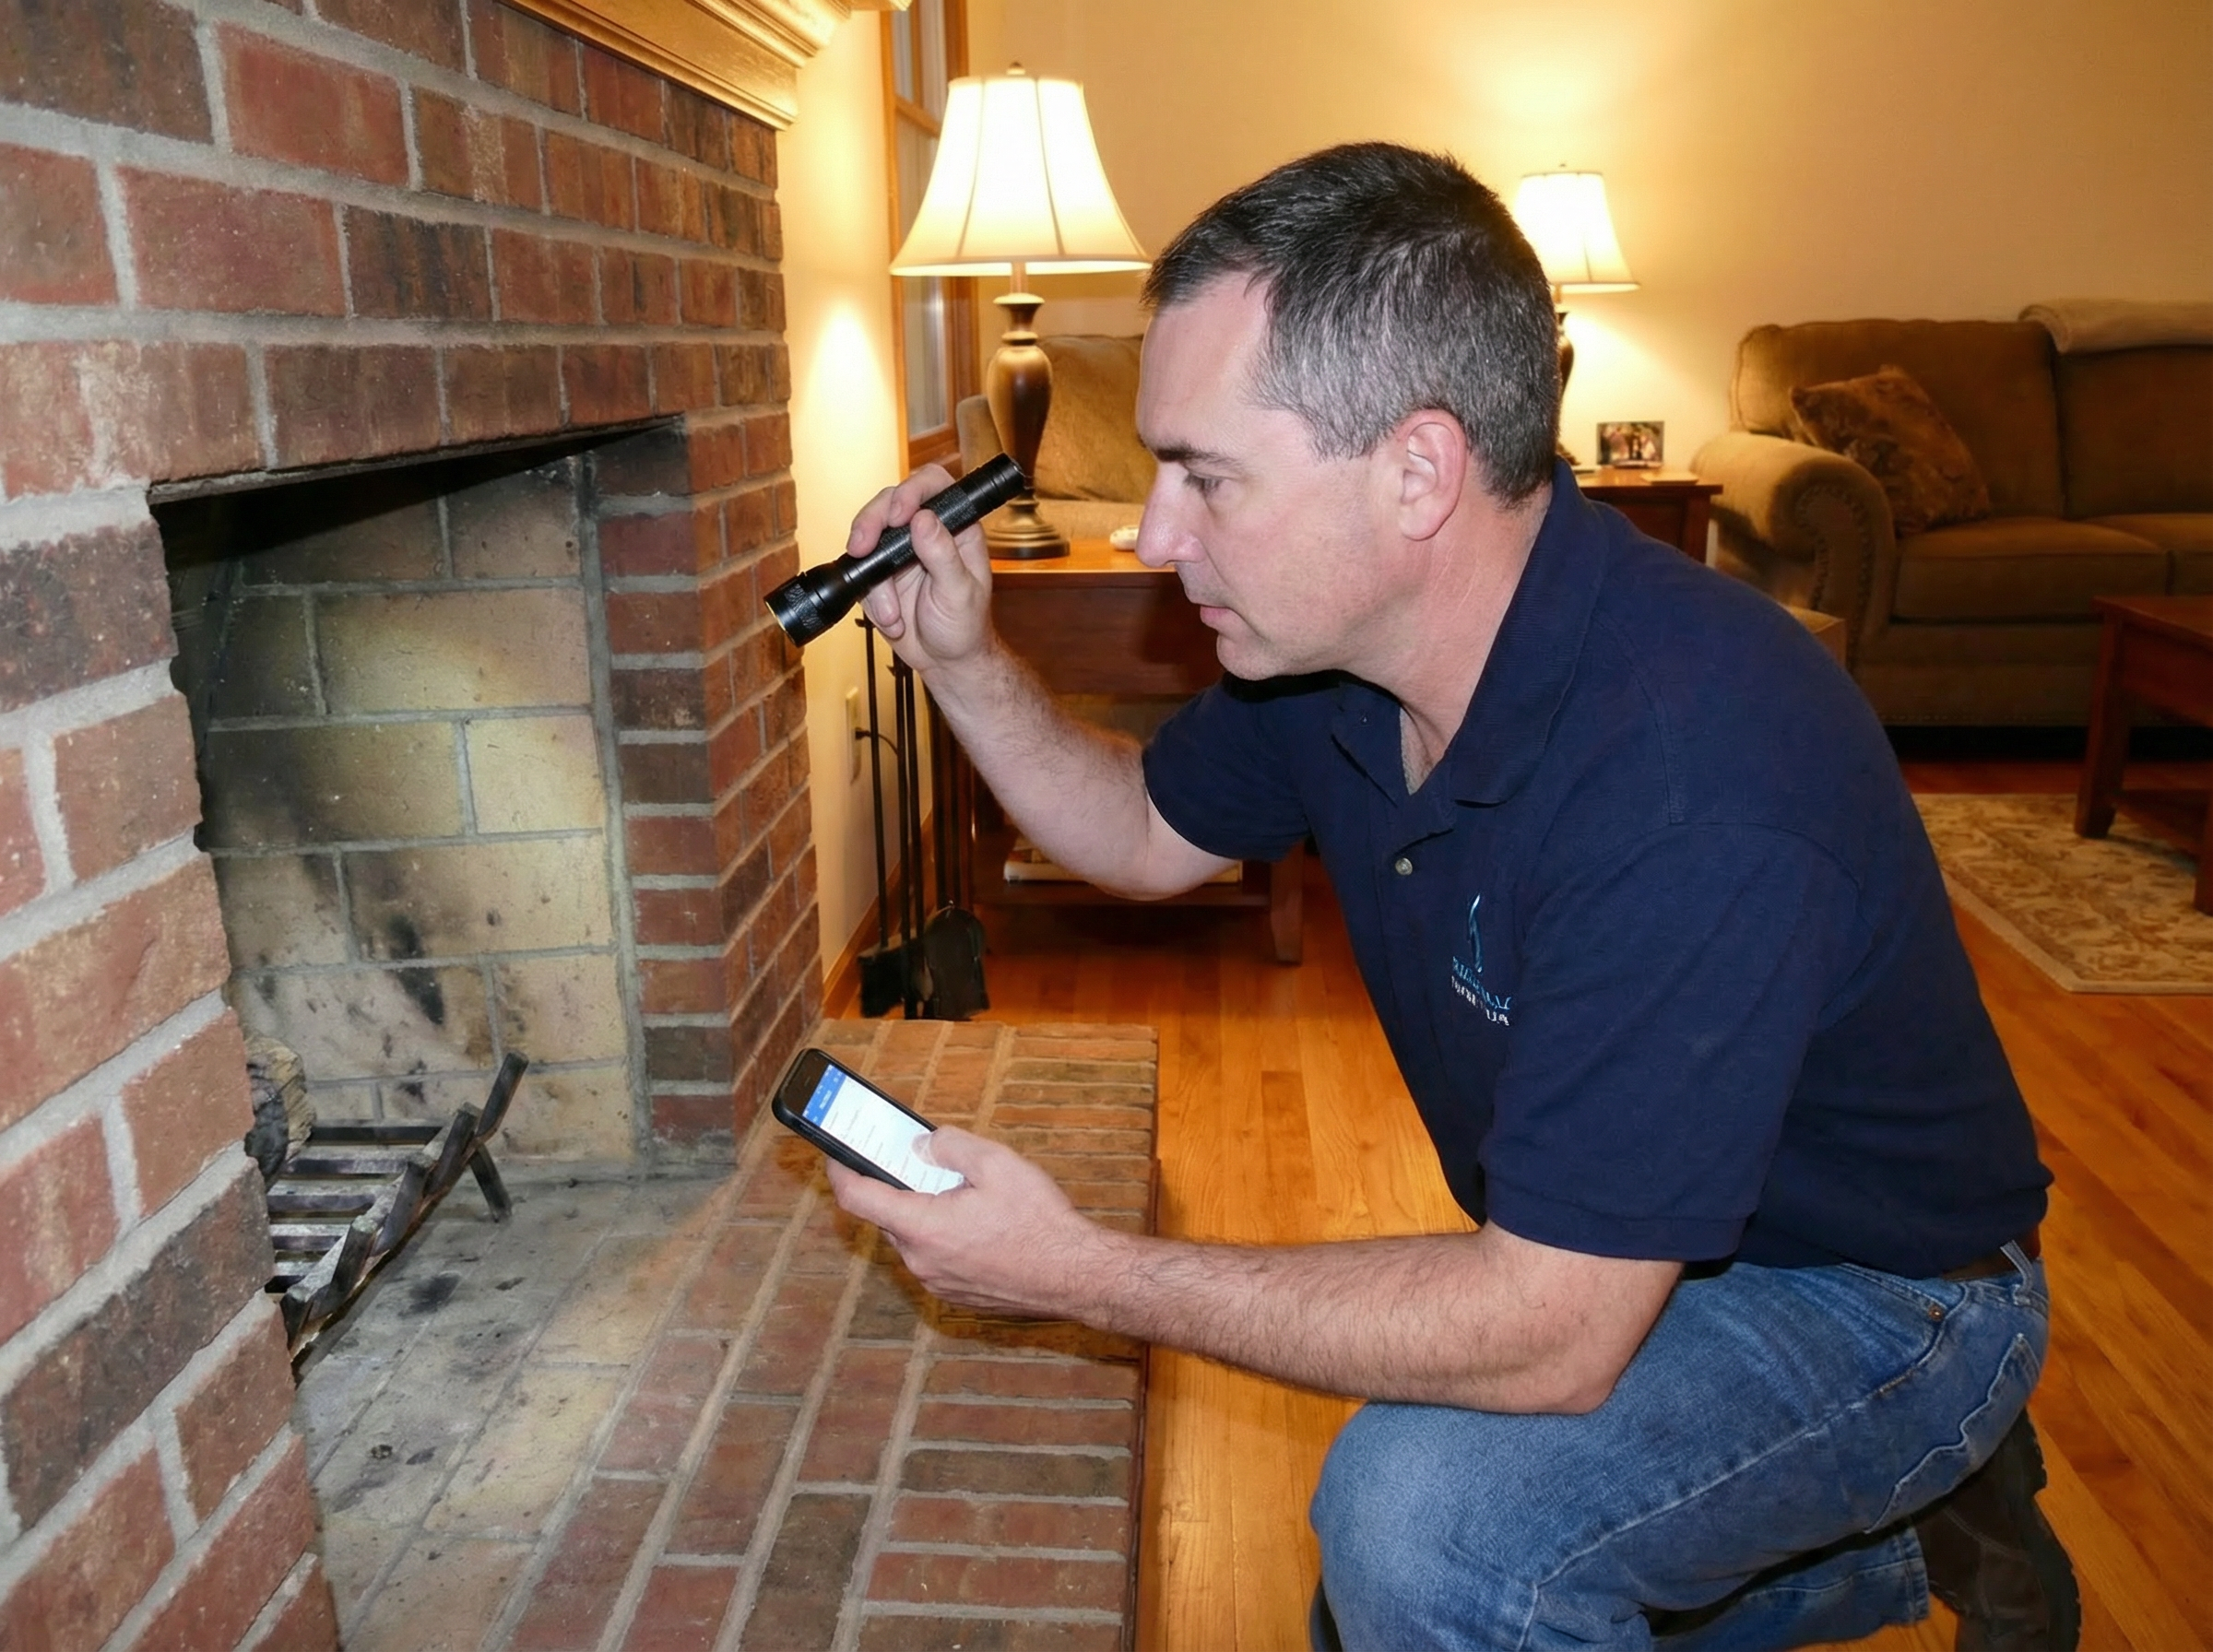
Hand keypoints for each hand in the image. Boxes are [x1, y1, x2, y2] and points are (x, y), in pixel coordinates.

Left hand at [824, 1126, 1116, 1317]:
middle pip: (890, 1216)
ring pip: (915, 1238)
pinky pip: (936, 1257)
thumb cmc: (1039, 1222)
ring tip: (966, 1193)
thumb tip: (922, 1145)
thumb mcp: (996, 1163)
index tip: (835, 1152)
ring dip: (927, 1212)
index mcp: (923, 1226)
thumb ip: (949, 1146)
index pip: (858, 1197)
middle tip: (926, 1164)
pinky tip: (981, 1223)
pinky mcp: (956, 1294)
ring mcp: (938, 1282)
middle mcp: (922, 1261)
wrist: (1076, 1275)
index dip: (840, 1170)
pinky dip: (945, 1236)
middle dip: (902, 1187)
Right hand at [850, 466, 997, 672]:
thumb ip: (943, 555)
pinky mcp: (879, 574)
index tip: (897, 516)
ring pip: (869, 537)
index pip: (933, 486)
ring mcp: (899, 552)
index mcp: (955, 528)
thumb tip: (923, 519)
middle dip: (872, 524)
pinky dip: (871, 598)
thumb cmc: (966, 627)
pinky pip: (861, 573)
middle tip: (863, 547)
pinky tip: (892, 619)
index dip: (911, 491)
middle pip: (889, 503)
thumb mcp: (960, 593)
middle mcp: (925, 533)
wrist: (947, 662)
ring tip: (893, 613)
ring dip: (873, 578)